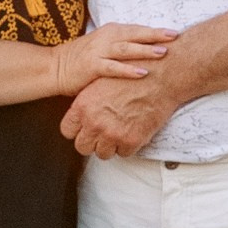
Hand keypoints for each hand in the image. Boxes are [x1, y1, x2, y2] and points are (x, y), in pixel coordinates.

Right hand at [56, 19, 177, 94]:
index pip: (137, 29)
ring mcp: (98, 51)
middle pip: (135, 35)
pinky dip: (128, 69)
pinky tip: (142, 72)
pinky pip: (113, 67)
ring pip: (126, 49)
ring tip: (162, 53)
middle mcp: (106, 38)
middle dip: (156, 35)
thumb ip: (123, 46)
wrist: (55, 68)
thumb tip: (149, 49)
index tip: (175, 33)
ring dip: (145, 50)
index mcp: (110, 31)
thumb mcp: (103, 47)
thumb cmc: (82, 59)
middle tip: (175, 37)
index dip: (156, 31)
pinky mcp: (92, 66)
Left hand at [61, 67, 180, 159]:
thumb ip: (86, 103)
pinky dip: (128, 146)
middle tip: (103, 133)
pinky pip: (124, 154)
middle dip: (92, 141)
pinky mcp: (132, 140)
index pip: (67, 130)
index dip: (77, 130)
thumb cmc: (131, 74)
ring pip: (102, 154)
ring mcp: (112, 133)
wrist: (159, 75)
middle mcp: (94, 122)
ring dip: (110, 145)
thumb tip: (81, 117)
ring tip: (119, 132)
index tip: (85, 128)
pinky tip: (133, 131)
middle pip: (82, 146)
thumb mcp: (99, 83)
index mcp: (83, 106)